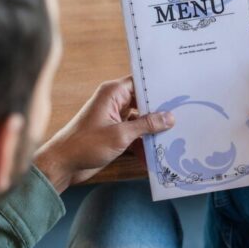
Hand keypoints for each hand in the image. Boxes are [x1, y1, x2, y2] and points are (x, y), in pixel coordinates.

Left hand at [35, 75, 174, 191]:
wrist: (63, 164)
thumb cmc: (85, 145)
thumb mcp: (120, 134)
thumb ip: (146, 125)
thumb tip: (170, 117)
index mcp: (113, 93)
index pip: (140, 82)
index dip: (158, 87)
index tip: (179, 91)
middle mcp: (114, 102)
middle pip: (144, 101)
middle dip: (160, 110)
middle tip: (185, 114)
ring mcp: (115, 118)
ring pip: (141, 118)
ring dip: (154, 128)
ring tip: (178, 132)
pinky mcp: (115, 132)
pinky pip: (136, 132)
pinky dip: (145, 140)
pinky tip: (160, 148)